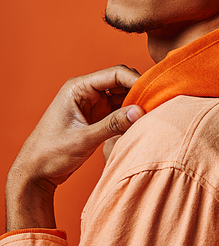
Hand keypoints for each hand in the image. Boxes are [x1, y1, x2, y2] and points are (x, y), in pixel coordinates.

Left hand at [5, 66, 144, 230]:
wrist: (35, 172)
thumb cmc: (51, 153)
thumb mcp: (84, 139)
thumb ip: (112, 124)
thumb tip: (140, 111)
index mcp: (78, 88)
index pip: (115, 73)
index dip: (136, 80)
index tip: (153, 93)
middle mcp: (86, 92)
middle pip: (121, 81)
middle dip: (139, 91)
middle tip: (156, 104)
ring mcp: (91, 104)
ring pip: (122, 96)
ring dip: (136, 103)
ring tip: (151, 114)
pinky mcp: (95, 117)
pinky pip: (118, 110)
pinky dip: (129, 115)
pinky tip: (140, 123)